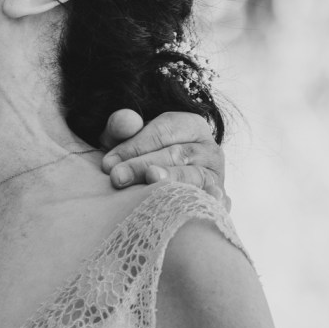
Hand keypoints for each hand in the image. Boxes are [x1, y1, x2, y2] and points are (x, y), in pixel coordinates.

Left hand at [98, 109, 227, 204]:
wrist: (159, 181)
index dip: (135, 145)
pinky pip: (212, 203)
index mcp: (191, 126)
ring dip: (171, 181)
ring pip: (195, 177)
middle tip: (117, 177)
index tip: (109, 162)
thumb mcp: (127, 137)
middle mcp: (210, 150)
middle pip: (178, 154)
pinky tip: (188, 207)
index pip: (164, 131)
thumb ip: (122, 126)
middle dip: (144, 164)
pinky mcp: (219, 203)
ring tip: (151, 182)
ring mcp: (217, 177)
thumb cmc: (141, 155)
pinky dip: (204, 203)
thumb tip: (127, 120)